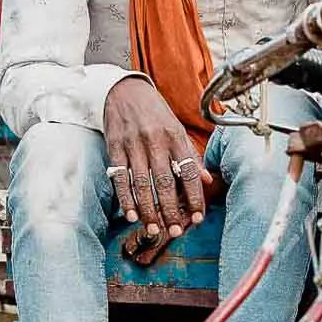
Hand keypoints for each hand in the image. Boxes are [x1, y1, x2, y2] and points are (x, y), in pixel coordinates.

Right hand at [102, 77, 209, 237]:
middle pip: (165, 182)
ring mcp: (133, 145)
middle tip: (176, 232)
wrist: (124, 90)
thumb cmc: (154, 112)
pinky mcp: (114, 148)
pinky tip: (132, 215)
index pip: (189, 171)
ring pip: (142, 184)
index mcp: (175, 136)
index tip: (198, 217)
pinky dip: (125, 199)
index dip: (195, 196)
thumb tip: (207, 179)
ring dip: (148, 210)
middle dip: (171, 210)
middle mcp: (155, 141)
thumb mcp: (177, 128)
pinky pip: (120, 178)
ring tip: (155, 229)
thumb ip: (190, 154)